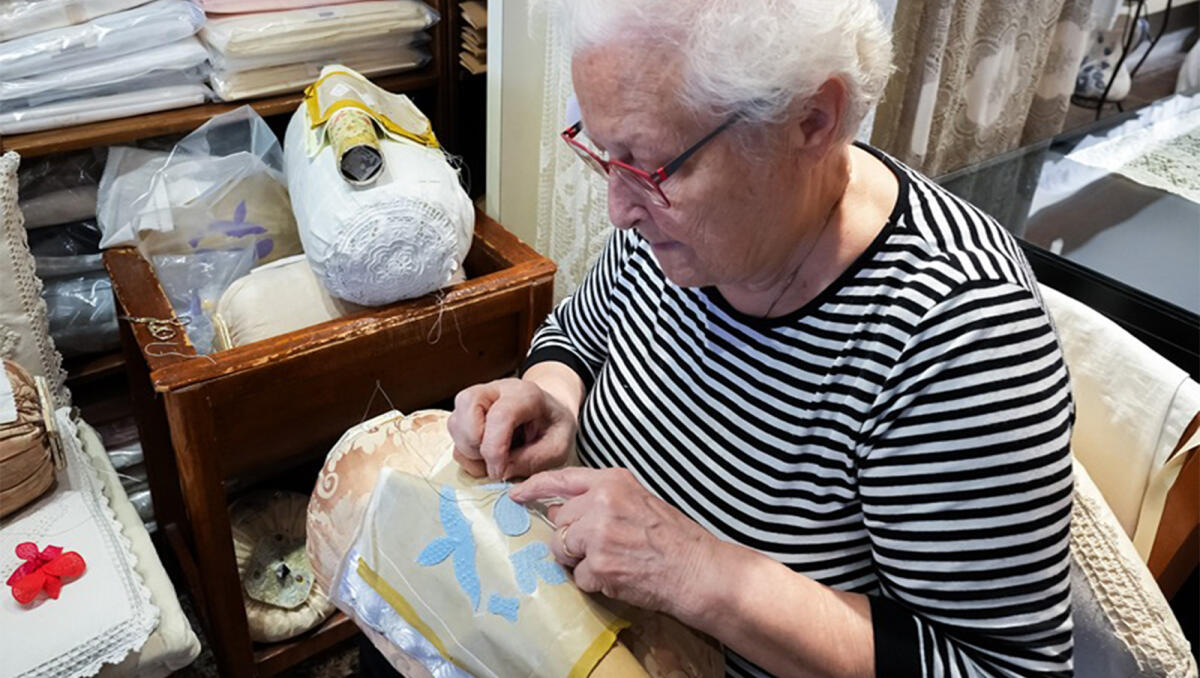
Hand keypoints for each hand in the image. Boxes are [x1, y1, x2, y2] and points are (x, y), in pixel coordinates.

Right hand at [447, 378, 576, 479]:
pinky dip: (467, 456)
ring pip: (456, 425)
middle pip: (467, 408)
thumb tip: (501, 472)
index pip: (499, 416)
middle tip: (499, 461)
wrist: (550, 414)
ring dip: (471, 453)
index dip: (495, 450)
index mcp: (524, 394)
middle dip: (478, 446)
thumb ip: (533, 460)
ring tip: (496, 458)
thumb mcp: (558, 447)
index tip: (500, 473)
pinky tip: (487, 457)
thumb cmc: (554, 427)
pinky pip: (454, 439)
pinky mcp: (465, 415)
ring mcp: (476, 400)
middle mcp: (494, 390)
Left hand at [509, 467, 720, 618]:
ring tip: (615, 561)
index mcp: (613, 481)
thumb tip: (560, 511)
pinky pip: (578, 576)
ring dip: (581, 561)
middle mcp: (601, 502)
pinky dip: (595, 582)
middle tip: (604, 548)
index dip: (535, 488)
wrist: (696, 569)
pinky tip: (621, 577)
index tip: (516, 495)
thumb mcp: (638, 500)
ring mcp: (597, 533)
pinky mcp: (597, 564)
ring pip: (562, 549)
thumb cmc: (673, 538)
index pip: (562, 479)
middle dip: (572, 538)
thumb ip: (600, 500)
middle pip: (559, 522)